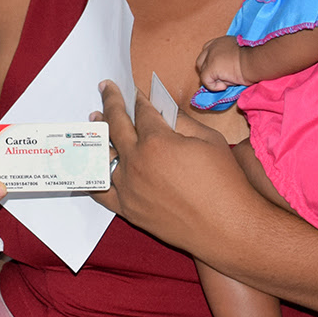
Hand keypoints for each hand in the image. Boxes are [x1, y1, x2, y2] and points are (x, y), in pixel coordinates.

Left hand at [89, 80, 244, 248]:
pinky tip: (91, 163)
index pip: (142, 111)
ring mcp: (128, 186)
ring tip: (95, 118)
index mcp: (157, 140)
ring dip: (100, 134)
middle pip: (117, 124)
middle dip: (111, 102)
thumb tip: (162, 108)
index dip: (140, 98)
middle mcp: (136, 161)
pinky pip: (101, 190)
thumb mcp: (209, 139)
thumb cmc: (224, 182)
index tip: (137, 92)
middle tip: (105, 89)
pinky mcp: (127, 208)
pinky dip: (94, 175)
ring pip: (105, 154)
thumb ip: (181, 120)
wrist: (227, 228)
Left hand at [196, 35, 248, 91]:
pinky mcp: (210, 68)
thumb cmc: (253, 59)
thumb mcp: (239, 55)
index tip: (220, 69)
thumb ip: (228, 59)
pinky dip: (213, 86)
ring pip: (203, 71)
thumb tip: (223, 72)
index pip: (207, 50)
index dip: (210, 61)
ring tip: (227, 81)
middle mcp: (213, 46)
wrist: (256, 61)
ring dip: (213, 79)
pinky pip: (205, 80)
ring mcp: (210, 57)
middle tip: (220, 79)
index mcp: (221, 41)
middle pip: (201, 60)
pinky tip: (224, 86)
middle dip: (208, 71)